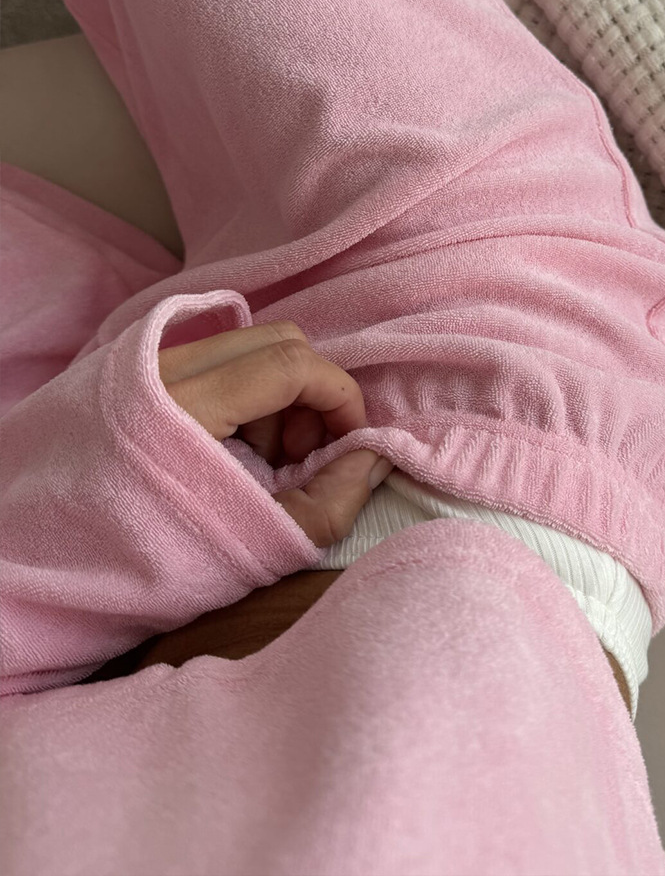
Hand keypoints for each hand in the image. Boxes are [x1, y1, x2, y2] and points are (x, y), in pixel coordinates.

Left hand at [157, 320, 392, 546]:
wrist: (48, 565)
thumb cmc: (145, 562)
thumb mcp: (252, 547)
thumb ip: (328, 503)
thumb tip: (376, 457)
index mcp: (183, 405)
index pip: (291, 364)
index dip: (340, 398)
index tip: (353, 446)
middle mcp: (161, 366)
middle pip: (277, 341)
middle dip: (311, 394)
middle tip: (302, 457)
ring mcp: (145, 362)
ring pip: (249, 345)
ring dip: (279, 396)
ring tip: (265, 460)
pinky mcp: (135, 368)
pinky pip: (216, 357)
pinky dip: (246, 392)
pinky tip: (233, 446)